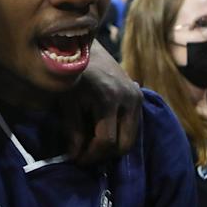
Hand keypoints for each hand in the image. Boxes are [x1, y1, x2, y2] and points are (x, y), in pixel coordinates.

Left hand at [62, 46, 142, 161]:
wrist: (86, 46)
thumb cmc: (72, 74)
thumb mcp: (67, 101)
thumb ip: (72, 130)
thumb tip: (75, 156)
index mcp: (108, 99)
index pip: (106, 141)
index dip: (91, 156)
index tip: (77, 160)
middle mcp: (128, 98)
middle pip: (125, 144)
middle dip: (104, 155)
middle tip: (86, 156)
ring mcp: (137, 96)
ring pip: (132, 138)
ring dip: (114, 147)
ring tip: (93, 146)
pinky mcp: (139, 95)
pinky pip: (134, 126)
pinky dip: (120, 134)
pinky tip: (103, 133)